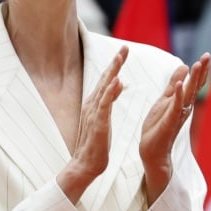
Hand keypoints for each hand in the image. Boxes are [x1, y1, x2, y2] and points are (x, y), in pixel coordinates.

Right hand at [58, 48, 127, 202]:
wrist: (86, 164)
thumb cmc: (97, 142)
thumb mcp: (106, 117)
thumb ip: (111, 99)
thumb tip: (119, 82)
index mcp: (96, 103)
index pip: (107, 80)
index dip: (115, 64)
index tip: (125, 50)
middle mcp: (93, 105)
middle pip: (105, 79)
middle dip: (115, 62)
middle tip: (124, 46)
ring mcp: (94, 113)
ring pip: (104, 88)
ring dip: (112, 72)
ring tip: (121, 57)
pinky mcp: (97, 123)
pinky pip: (104, 106)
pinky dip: (109, 93)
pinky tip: (116, 82)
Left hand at [138, 54, 209, 197]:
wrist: (152, 151)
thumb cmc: (158, 127)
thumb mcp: (164, 101)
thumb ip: (172, 85)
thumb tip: (183, 66)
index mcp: (182, 101)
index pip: (194, 83)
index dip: (200, 70)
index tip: (206, 55)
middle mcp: (184, 107)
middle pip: (194, 86)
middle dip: (201, 71)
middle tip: (206, 56)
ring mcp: (178, 114)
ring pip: (187, 94)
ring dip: (192, 80)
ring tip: (196, 65)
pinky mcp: (169, 122)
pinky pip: (175, 106)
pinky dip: (177, 95)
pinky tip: (179, 84)